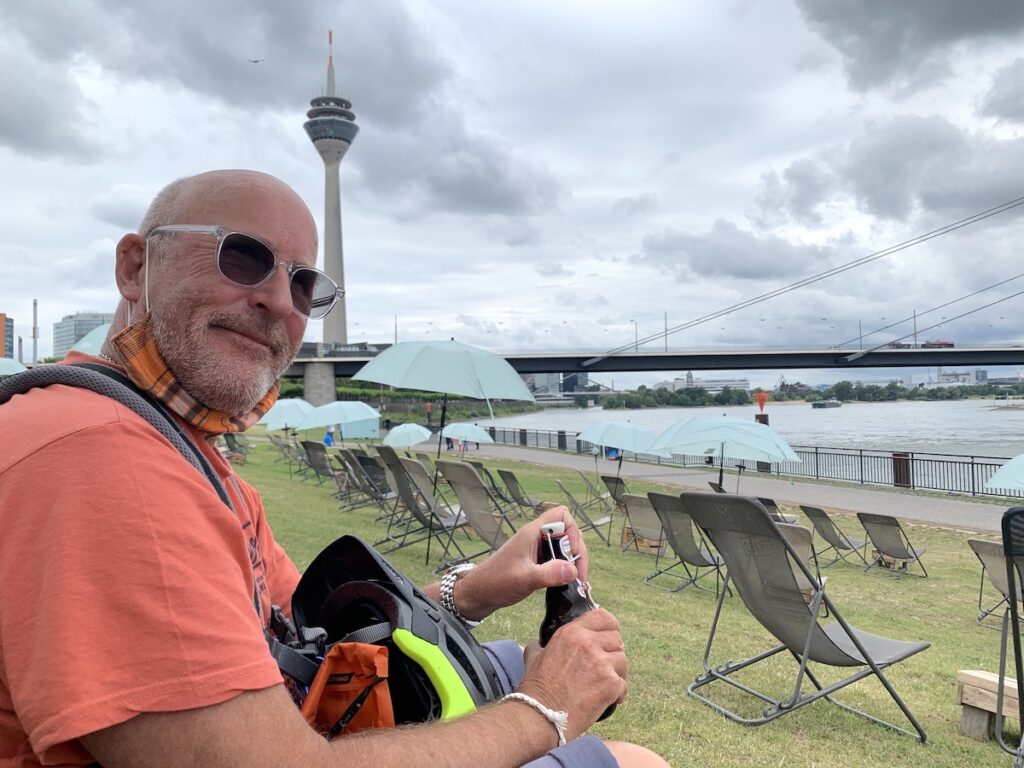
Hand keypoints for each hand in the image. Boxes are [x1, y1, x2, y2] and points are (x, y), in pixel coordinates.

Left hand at [456, 506, 589, 618]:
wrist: (477, 593)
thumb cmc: (495, 582)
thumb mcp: (525, 578)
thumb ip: (549, 573)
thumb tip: (573, 570)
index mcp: (532, 533)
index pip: (561, 515)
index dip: (572, 531)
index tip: (571, 553)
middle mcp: (535, 538)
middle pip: (567, 533)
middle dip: (576, 552)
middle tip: (577, 575)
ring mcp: (535, 550)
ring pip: (563, 548)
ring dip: (571, 563)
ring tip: (574, 581)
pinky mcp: (535, 562)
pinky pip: (556, 560)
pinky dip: (563, 570)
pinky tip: (564, 583)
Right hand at [516, 609, 626, 738]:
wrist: (542, 716)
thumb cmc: (536, 689)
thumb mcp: (534, 656)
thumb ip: (540, 645)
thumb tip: (540, 643)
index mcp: (571, 633)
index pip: (603, 617)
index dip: (609, 626)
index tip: (607, 636)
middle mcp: (588, 643)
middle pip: (616, 639)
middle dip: (612, 652)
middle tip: (604, 665)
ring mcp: (602, 664)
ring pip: (623, 661)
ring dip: (617, 672)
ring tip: (605, 683)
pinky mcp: (611, 684)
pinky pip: (624, 685)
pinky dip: (618, 693)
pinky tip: (609, 699)